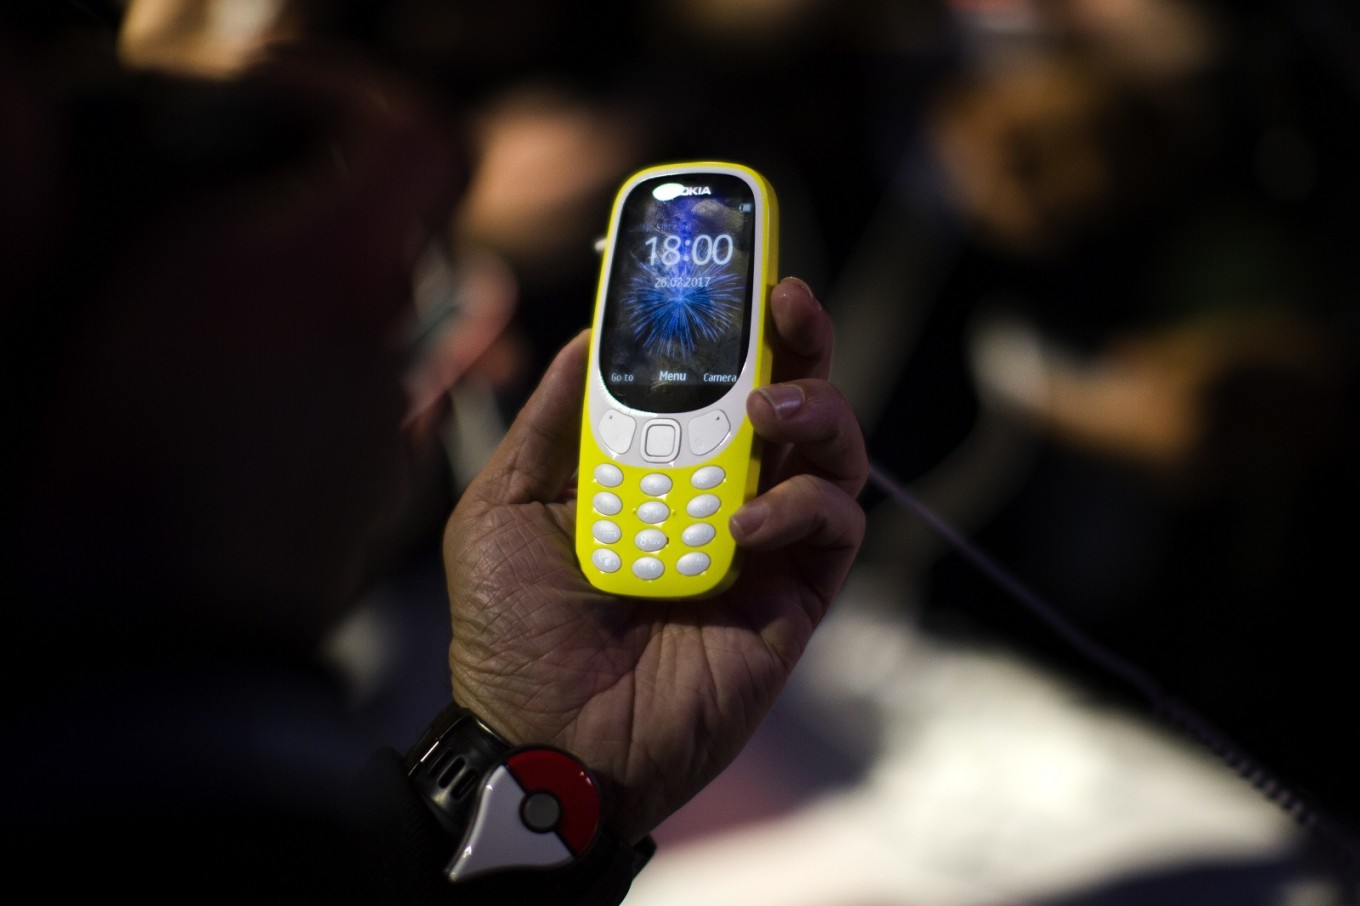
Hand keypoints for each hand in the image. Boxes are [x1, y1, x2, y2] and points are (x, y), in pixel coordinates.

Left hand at [442, 276, 867, 842]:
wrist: (546, 745)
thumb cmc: (514, 633)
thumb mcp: (502, 507)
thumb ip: (550, 423)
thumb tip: (587, 337)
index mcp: (649, 469)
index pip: (704, 380)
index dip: (727, 325)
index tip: (733, 272)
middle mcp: (713, 495)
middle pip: (784, 397)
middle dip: (797, 340)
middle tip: (787, 303)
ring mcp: (761, 544)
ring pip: (827, 450)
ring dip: (813, 408)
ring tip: (768, 407)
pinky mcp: (794, 596)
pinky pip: (832, 527)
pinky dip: (801, 508)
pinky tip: (745, 527)